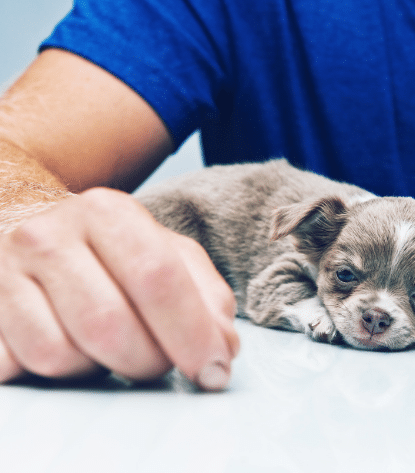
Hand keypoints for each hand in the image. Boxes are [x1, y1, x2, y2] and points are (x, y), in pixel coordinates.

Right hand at [0, 188, 238, 389]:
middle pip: (110, 324)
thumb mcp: (167, 251)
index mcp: (109, 213)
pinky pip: (21, 367)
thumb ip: (205, 294)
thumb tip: (224, 347)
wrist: (37, 225)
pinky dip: (61, 371)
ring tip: (114, 344)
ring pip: (61, 355)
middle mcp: (52, 236)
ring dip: (102, 367)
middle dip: (149, 360)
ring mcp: (7, 273)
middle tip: (161, 359)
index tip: (215, 369)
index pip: (158, 278)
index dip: (192, 333)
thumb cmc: (112, 246)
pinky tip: (77, 346)